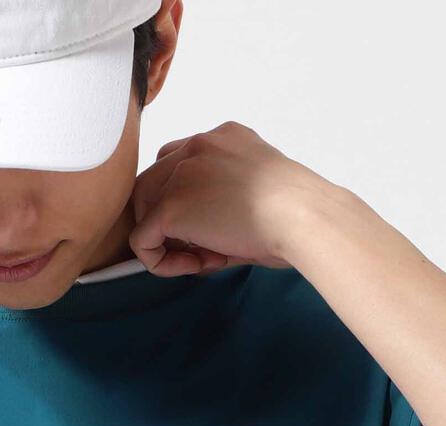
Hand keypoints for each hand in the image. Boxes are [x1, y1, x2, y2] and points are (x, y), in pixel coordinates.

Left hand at [128, 120, 331, 276]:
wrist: (303, 215)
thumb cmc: (299, 214)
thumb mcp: (260, 198)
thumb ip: (224, 210)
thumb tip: (200, 249)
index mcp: (224, 139)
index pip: (181, 164)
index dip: (188, 202)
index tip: (217, 230)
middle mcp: (199, 146)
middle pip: (154, 182)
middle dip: (170, 221)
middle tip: (205, 249)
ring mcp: (181, 173)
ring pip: (143, 208)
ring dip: (165, 239)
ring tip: (202, 259)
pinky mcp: (171, 206)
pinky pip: (142, 239)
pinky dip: (161, 261)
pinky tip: (196, 266)